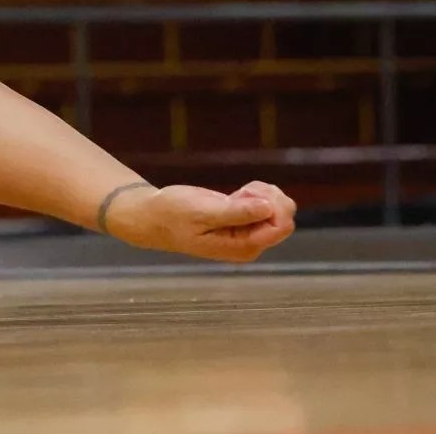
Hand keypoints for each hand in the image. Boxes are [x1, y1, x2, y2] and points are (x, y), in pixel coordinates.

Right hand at [107, 181, 296, 262]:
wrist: (153, 217)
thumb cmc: (173, 214)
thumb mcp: (202, 211)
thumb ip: (236, 213)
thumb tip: (269, 209)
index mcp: (243, 247)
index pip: (281, 226)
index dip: (273, 204)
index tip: (248, 191)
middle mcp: (249, 244)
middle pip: (283, 217)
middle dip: (268, 197)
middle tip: (243, 188)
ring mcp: (247, 235)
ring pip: (277, 210)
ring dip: (262, 194)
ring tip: (239, 190)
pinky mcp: (243, 224)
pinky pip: (265, 207)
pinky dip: (256, 194)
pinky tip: (239, 192)